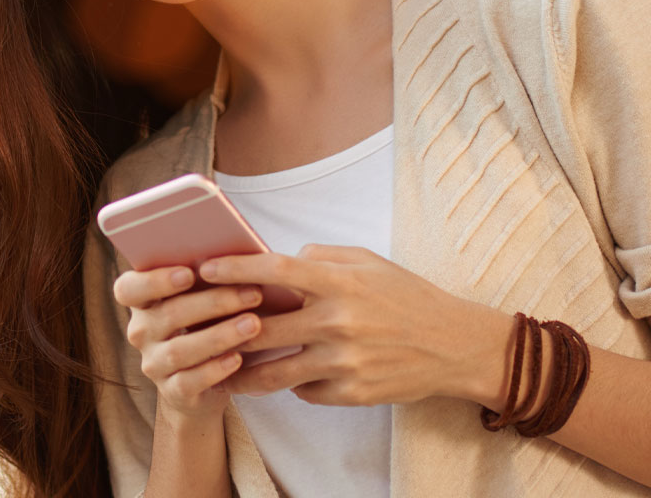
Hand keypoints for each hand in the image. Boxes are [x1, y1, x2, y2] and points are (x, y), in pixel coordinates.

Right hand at [113, 264, 269, 418]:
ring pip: (179, 350)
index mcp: (142, 302)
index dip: (154, 281)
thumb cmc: (207, 323)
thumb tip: (238, 255)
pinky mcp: (172, 392)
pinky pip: (190, 381)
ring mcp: (153, 364)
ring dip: (219, 335)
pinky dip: (215, 369)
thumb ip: (206, 278)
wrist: (204, 382)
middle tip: (253, 293)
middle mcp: (140, 332)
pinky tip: (238, 358)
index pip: (128, 289)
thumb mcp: (201, 299)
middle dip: (213, 303)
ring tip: (254, 324)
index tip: (188, 273)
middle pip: (167, 315)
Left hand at [206, 244, 511, 407]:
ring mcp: (344, 361)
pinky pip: (304, 392)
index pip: (274, 271)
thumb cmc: (407, 297)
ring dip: (242, 372)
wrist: (454, 346)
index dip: (234, 269)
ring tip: (219, 368)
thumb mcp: (369, 263)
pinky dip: (291, 385)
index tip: (203, 269)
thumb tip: (282, 257)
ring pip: (273, 373)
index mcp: (339, 283)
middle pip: (261, 328)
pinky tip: (284, 378)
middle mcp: (337, 322)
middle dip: (223, 328)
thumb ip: (322, 256)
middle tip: (196, 327)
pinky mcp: (352, 393)